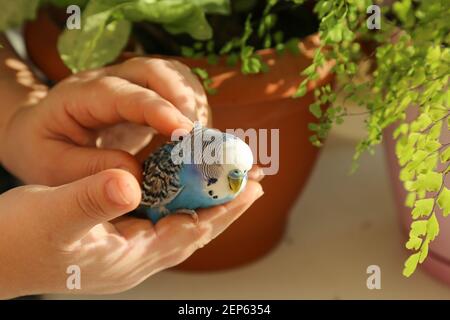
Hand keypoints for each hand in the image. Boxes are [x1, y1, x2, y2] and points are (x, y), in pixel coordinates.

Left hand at [0, 57, 209, 184]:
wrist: (42, 133)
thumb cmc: (45, 151)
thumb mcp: (54, 169)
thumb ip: (91, 171)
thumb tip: (136, 177)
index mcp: (78, 97)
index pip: (120, 94)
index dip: (155, 108)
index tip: (183, 130)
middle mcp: (107, 81)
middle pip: (152, 70)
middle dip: (182, 98)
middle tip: (200, 136)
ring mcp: (128, 84)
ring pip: (171, 74)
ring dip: (193, 101)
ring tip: (202, 137)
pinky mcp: (145, 95)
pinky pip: (177, 90)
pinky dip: (193, 107)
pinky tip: (195, 134)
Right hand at [0, 169, 262, 297]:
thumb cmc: (16, 238)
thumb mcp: (51, 214)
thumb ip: (91, 199)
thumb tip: (131, 183)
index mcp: (129, 257)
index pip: (192, 230)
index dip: (224, 208)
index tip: (251, 186)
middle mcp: (136, 258)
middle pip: (195, 229)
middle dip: (227, 206)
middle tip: (255, 181)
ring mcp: (128, 250)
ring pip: (181, 223)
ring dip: (208, 202)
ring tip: (231, 182)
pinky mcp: (119, 239)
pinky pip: (162, 218)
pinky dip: (180, 200)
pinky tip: (187, 185)